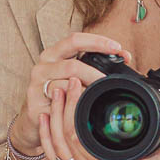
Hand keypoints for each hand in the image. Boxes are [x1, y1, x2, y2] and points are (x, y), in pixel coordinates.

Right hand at [12, 32, 133, 151]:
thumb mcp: (75, 75)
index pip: (75, 40)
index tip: (117, 48)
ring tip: (96, 97)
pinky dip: (74, 104)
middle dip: (95, 73)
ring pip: (67, 85)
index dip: (97, 42)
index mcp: (54, 54)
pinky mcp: (34, 103)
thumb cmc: (59, 94)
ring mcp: (36, 84)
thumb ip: (95, 64)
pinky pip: (59, 103)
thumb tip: (125, 56)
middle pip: (72, 65)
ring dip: (86, 91)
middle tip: (108, 81)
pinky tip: (82, 107)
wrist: (36, 119)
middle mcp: (43, 65)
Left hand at [38, 76, 159, 159]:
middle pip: (64, 137)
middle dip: (62, 107)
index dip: (74, 107)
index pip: (79, 134)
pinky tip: (45, 122)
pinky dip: (47, 140)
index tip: (78, 86)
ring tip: (54, 97)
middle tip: (65, 85)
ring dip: (52, 120)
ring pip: (56, 147)